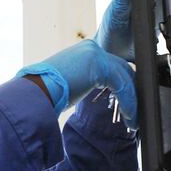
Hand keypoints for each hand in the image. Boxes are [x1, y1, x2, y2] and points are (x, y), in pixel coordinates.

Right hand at [17, 40, 137, 128]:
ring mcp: (95, 54)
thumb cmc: (46, 93)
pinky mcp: (99, 65)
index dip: (125, 84)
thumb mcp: (73, 83)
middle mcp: (91, 48)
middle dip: (132, 92)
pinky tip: (129, 119)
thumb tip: (100, 89)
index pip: (113, 65)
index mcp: (85, 52)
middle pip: (123, 68)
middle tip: (136, 113)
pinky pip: (122, 86)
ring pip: (125, 78)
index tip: (130, 103)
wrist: (34, 93)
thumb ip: (88, 80)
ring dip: (132, 102)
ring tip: (133, 121)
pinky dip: (128, 104)